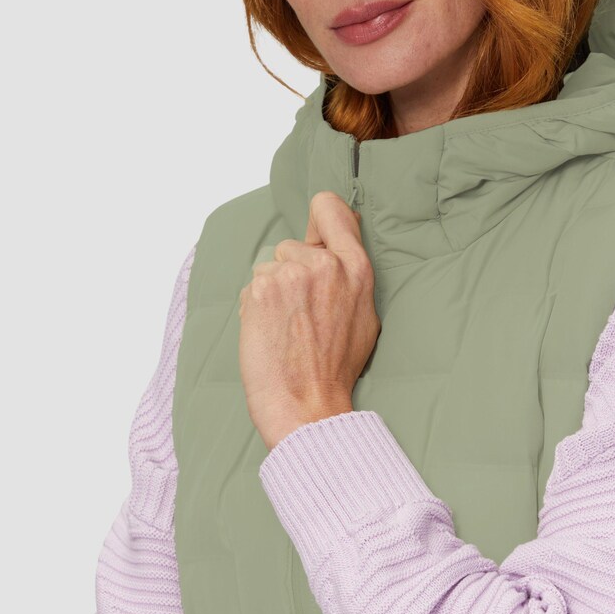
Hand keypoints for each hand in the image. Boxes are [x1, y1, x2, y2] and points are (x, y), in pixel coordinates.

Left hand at [239, 191, 379, 449]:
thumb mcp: (364, 316)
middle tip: (300, 314)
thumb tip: (337, 241)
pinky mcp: (261, 290)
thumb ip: (349, 274)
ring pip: (267, 268)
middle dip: (290, 272)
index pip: (328, 208)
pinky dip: (254, 309)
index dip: (316, 221)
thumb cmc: (334, 369)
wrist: (307, 405)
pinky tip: (269, 334)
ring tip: (285, 329)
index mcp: (356, 267)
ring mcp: (291, 274)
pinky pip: (250, 288)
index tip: (312, 237)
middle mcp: (325, 264)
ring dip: (270, 293)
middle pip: (290, 245)